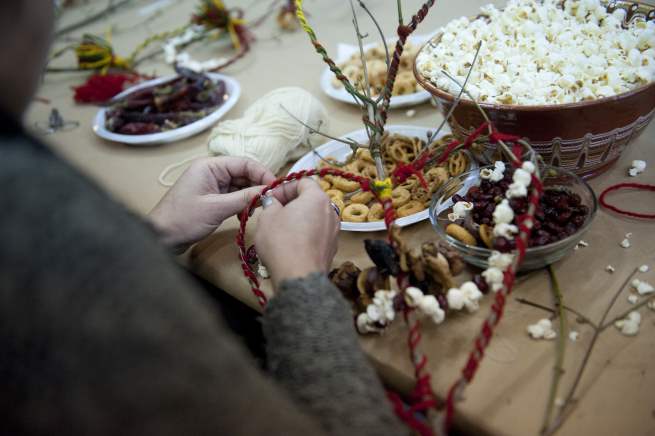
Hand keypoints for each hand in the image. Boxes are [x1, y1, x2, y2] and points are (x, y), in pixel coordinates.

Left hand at [149, 157, 274, 252]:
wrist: (161, 237)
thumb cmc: (183, 219)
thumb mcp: (217, 208)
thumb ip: (244, 198)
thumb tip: (268, 192)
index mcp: (210, 166)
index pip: (244, 163)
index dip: (262, 174)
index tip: (276, 188)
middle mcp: (212, 172)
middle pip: (244, 174)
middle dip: (258, 186)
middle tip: (270, 202)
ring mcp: (212, 185)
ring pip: (241, 186)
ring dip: (251, 197)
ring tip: (257, 210)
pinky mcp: (212, 198)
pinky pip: (234, 196)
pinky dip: (243, 204)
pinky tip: (246, 214)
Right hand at [255, 178, 339, 287]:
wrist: (299, 276)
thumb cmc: (282, 241)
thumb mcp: (267, 217)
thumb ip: (271, 204)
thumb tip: (273, 201)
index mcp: (317, 198)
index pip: (303, 181)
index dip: (285, 187)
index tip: (271, 197)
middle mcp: (331, 211)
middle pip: (311, 199)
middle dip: (292, 202)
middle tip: (274, 211)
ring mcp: (334, 231)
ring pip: (315, 216)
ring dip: (299, 217)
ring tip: (281, 227)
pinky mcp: (332, 248)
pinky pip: (318, 233)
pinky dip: (306, 232)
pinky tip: (292, 243)